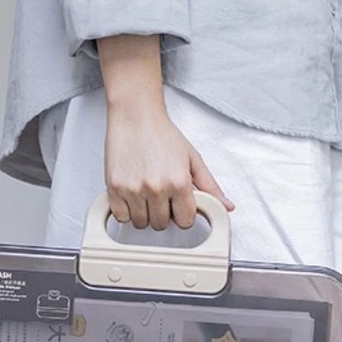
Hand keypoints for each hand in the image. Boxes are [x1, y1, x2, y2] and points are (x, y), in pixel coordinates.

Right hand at [105, 103, 233, 230]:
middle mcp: (156, 188)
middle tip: (161, 197)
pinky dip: (126, 211)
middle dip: (163, 215)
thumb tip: (226, 206)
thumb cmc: (161, 134)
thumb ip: (210, 186)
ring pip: (140, 224)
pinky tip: (132, 196)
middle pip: (161, 225)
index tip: (178, 207)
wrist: (136, 116)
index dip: (182, 215)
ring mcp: (134, 189)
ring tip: (146, 195)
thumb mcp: (192, 159)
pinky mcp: (115, 188)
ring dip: (144, 214)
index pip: (185, 222)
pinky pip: (121, 217)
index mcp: (178, 182)